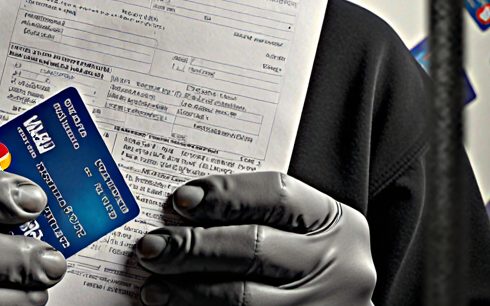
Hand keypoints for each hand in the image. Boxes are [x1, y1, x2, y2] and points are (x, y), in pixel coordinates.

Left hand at [136, 172, 375, 305]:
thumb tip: (183, 212)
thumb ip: (257, 218)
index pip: (275, 194)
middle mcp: (336, 265)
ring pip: (243, 298)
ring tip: (154, 289)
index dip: (225, 194)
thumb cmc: (310, 266)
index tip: (180, 200)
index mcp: (336, 224)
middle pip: (253, 247)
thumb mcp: (304, 235)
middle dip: (194, 247)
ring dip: (189, 292)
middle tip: (152, 248)